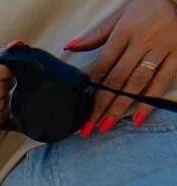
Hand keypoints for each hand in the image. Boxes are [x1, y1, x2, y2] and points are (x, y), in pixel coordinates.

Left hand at [67, 0, 176, 131]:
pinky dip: (149, 101)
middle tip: (88, 127)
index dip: (91, 88)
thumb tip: (69, 48)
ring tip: (105, 126)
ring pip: (138, 83)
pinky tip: (137, 118)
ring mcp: (161, 49)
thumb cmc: (143, 10)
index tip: (81, 107)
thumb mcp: (118, 18)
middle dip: (101, 105)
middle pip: (118, 79)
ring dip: (120, 107)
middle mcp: (142, 42)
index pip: (104, 65)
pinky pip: (162, 81)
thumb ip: (95, 36)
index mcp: (124, 33)